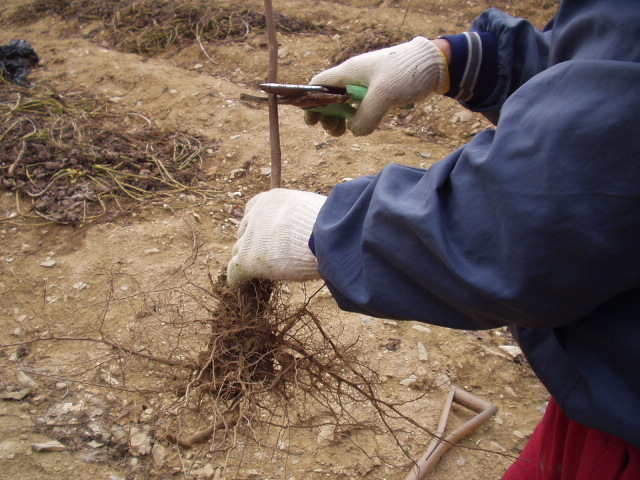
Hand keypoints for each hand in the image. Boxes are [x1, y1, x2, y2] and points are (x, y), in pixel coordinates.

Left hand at [226, 189, 326, 288]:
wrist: (327, 237)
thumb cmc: (330, 225)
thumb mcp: (313, 210)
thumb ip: (303, 216)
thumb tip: (314, 225)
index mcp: (271, 200)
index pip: (254, 209)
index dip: (259, 224)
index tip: (266, 234)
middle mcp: (256, 214)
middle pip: (245, 230)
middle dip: (252, 241)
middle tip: (264, 255)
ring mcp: (250, 237)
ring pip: (238, 251)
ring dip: (245, 260)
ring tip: (250, 272)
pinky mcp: (248, 259)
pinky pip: (235, 271)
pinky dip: (237, 279)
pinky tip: (240, 286)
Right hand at [306, 36, 448, 135]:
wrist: (434, 65)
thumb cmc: (406, 73)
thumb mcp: (383, 95)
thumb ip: (365, 115)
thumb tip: (355, 131)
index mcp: (349, 72)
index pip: (319, 84)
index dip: (311, 102)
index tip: (312, 121)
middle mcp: (354, 77)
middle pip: (329, 97)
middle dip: (327, 116)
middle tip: (335, 132)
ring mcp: (366, 85)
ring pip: (345, 104)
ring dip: (341, 119)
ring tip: (345, 132)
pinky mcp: (379, 92)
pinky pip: (361, 106)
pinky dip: (357, 117)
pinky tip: (362, 126)